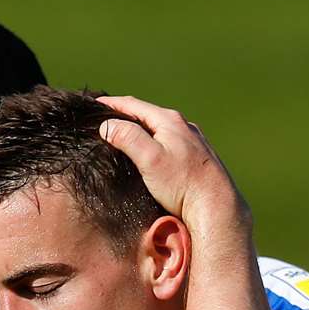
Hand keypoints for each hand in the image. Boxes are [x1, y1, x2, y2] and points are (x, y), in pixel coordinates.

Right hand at [96, 95, 247, 235]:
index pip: (134, 105)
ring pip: (160, 129)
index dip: (112, 104)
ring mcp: (192, 142)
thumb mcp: (149, 158)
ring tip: (126, 134)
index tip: (93, 105)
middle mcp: (183, 126)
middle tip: (106, 118)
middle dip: (126, 115)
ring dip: (142, 129)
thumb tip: (107, 126)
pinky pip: (170, 143)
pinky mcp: (197, 158)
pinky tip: (153, 153)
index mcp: (169, 121)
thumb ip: (128, 138)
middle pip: (148, 115)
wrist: (215, 204)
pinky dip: (156, 142)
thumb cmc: (182, 183)